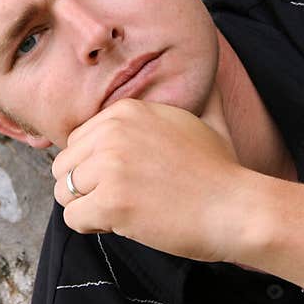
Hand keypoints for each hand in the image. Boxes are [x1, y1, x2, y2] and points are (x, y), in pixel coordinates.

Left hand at [52, 88, 247, 262]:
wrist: (240, 209)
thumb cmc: (222, 172)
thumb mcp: (200, 122)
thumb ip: (184, 103)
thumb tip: (207, 76)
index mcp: (126, 111)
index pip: (77, 141)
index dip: (96, 166)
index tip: (128, 176)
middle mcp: (113, 132)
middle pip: (64, 165)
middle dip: (87, 187)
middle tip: (125, 197)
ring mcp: (110, 165)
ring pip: (63, 192)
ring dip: (88, 208)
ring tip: (125, 210)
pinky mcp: (111, 200)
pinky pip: (73, 218)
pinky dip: (92, 227)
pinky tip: (124, 223)